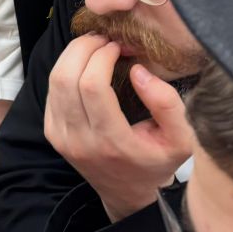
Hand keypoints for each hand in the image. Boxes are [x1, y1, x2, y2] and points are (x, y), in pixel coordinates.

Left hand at [44, 35, 194, 221]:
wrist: (127, 192)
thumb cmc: (156, 161)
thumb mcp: (180, 139)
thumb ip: (167, 104)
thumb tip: (137, 70)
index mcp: (112, 142)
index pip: (92, 86)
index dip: (102, 56)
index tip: (118, 46)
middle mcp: (80, 141)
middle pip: (66, 78)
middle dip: (84, 48)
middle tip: (103, 39)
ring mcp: (62, 138)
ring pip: (54, 81)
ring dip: (72, 55)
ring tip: (94, 46)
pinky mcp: (53, 133)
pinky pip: (51, 91)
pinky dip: (65, 70)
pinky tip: (84, 65)